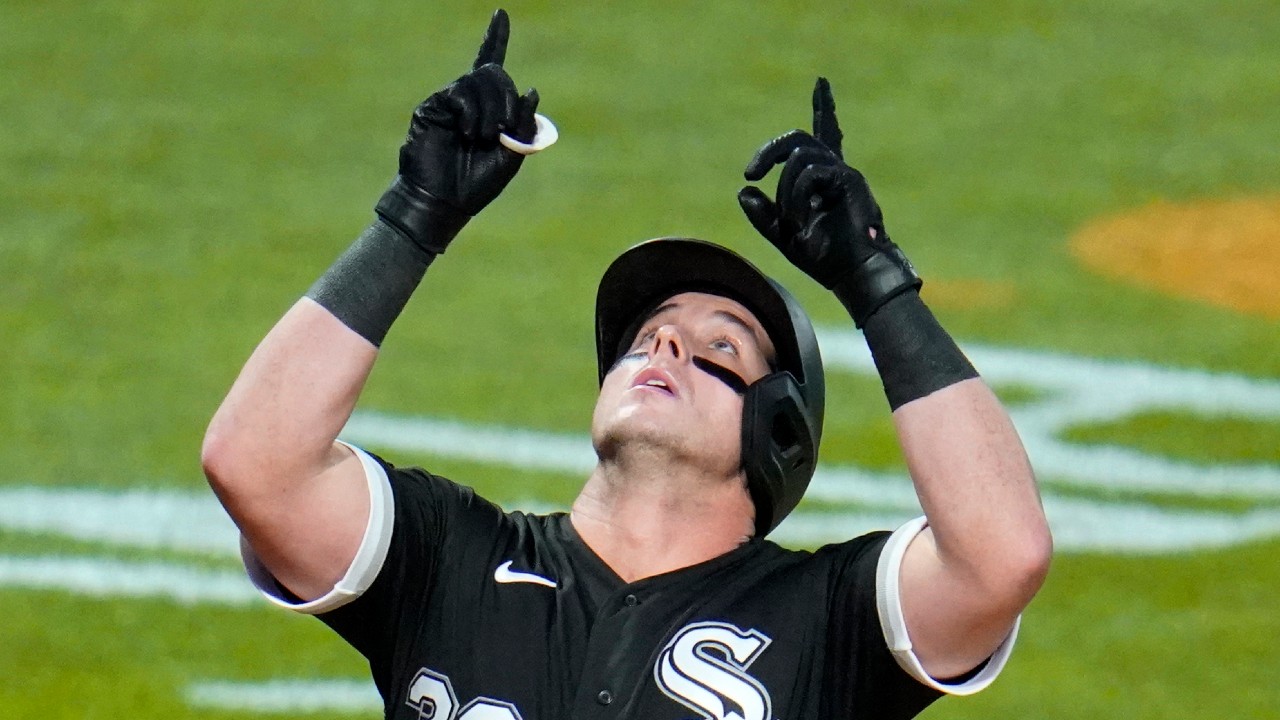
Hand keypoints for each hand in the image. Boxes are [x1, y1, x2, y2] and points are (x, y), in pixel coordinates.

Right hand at [376, 9, 539, 254]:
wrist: (443, 201)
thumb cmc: (476, 184)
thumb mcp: (513, 155)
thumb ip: (525, 124)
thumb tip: (532, 90)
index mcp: (488, 109)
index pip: (491, 65)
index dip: (495, 38)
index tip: (500, 13)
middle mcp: (467, 100)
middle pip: (495, 74)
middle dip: (507, 99)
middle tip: (504, 129)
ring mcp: (449, 101)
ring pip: (480, 81)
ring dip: (491, 111)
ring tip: (483, 137)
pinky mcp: (433, 107)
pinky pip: (460, 93)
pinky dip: (471, 113)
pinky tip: (467, 133)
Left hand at [737, 78, 919, 326]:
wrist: (852, 275)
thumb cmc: (824, 258)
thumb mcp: (783, 235)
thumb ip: (763, 214)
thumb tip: (743, 191)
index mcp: (823, 179)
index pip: (824, 134)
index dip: (824, 107)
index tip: (821, 83)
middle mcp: (835, 170)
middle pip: (798, 138)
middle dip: (769, 150)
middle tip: (751, 172)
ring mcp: (843, 173)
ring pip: (799, 157)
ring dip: (786, 191)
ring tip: (791, 221)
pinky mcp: (848, 181)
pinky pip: (810, 174)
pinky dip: (796, 199)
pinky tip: (801, 222)